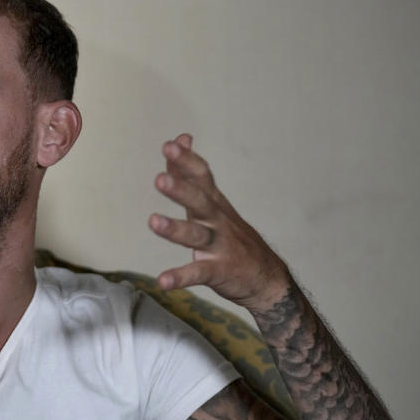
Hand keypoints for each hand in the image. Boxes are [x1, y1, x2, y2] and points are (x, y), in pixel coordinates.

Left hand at [148, 134, 289, 313]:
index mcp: (215, 204)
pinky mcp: (219, 270)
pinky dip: (180, 277)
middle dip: (181, 190)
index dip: (186, 162)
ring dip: (175, 229)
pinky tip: (163, 281)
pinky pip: (198, 273)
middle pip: (199, 202)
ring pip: (196, 235)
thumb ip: (191, 174)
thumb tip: (179, 139)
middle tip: (159, 179)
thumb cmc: (232, 236)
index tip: (169, 145)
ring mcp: (220, 246)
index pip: (202, 177)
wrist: (267, 278)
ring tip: (152, 221)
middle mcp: (218, 221)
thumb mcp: (213, 203)